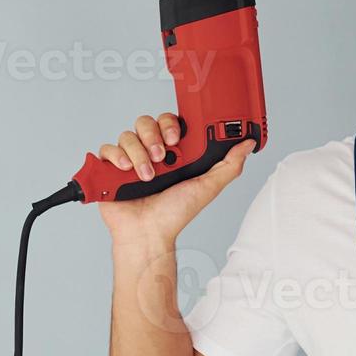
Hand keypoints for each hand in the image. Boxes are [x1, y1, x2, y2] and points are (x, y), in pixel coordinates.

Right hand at [96, 112, 254, 245]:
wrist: (148, 234)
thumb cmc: (175, 214)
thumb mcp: (207, 187)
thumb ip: (229, 165)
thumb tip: (247, 144)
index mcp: (172, 153)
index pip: (168, 121)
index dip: (171, 124)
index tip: (176, 139)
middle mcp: (150, 152)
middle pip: (146, 122)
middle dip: (153, 137)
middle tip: (162, 157)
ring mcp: (130, 160)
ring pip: (128, 135)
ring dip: (138, 154)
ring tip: (148, 176)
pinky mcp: (110, 169)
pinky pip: (107, 150)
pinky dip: (116, 158)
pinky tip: (126, 171)